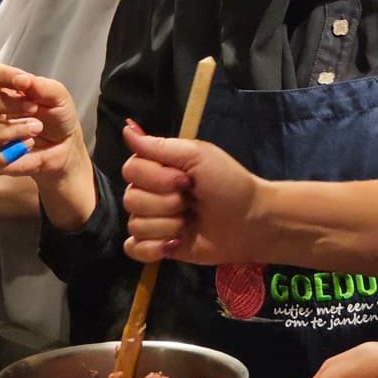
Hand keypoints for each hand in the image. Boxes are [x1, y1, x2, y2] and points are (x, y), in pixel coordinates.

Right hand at [0, 63, 82, 176]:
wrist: (66, 148)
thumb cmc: (57, 118)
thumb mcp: (58, 97)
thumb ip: (42, 86)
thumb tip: (24, 80)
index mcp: (0, 89)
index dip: (4, 76)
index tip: (25, 82)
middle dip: (5, 103)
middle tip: (33, 108)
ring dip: (12, 130)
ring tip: (36, 129)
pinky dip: (12, 152)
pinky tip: (27, 146)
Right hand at [122, 122, 262, 263]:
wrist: (250, 221)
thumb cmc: (228, 183)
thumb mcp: (198, 155)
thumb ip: (159, 146)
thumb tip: (127, 129)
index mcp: (159, 168)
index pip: (131, 170)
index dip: (156, 178)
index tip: (185, 179)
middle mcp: (151, 193)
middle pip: (131, 199)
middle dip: (165, 203)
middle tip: (192, 201)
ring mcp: (153, 221)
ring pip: (135, 225)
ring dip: (167, 224)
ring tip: (190, 221)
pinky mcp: (158, 247)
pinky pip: (133, 249)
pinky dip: (152, 248)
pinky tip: (175, 243)